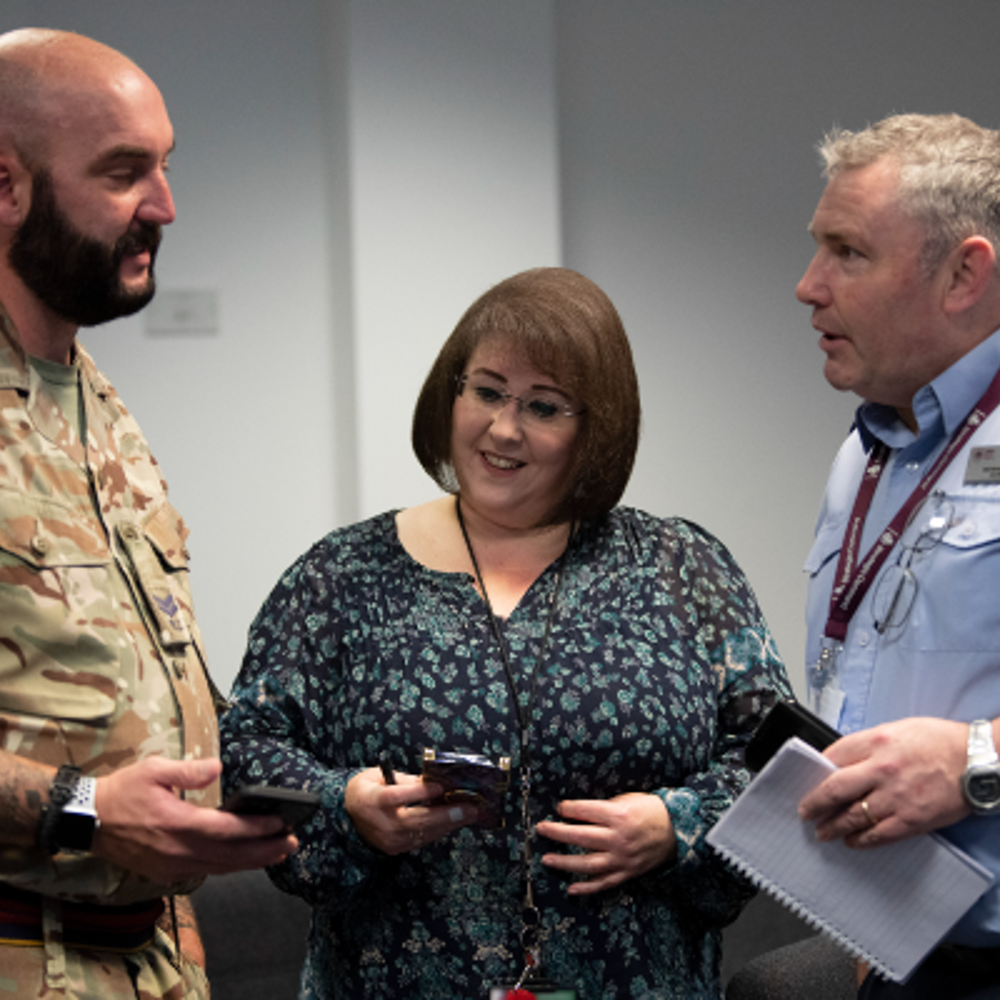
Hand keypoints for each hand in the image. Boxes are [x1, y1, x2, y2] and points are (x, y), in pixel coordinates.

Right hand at [93, 757, 296, 882]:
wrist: (88, 821)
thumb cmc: (122, 792)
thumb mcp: (153, 770)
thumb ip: (187, 771)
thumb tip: (217, 768)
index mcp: (177, 823)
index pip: (226, 830)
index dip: (256, 829)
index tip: (281, 823)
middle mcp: (177, 850)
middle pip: (230, 856)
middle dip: (265, 850)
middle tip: (293, 843)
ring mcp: (171, 865)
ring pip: (220, 867)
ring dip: (252, 862)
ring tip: (278, 852)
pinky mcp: (166, 871)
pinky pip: (205, 871)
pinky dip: (229, 866)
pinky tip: (245, 859)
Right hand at [345, 766, 477, 854]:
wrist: (347, 820)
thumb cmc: (364, 791)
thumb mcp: (376, 776)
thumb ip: (404, 780)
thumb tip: (431, 782)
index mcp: (374, 800)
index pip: (399, 796)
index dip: (421, 792)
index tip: (441, 787)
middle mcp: (382, 823)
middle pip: (417, 820)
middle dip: (446, 814)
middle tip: (468, 808)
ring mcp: (389, 839)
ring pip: (423, 833)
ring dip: (448, 824)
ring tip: (467, 815)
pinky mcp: (396, 848)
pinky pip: (421, 840)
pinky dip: (438, 831)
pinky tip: (452, 822)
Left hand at [536, 792, 675, 894]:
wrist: (677, 830)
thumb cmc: (650, 810)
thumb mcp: (628, 799)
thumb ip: (604, 807)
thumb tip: (578, 811)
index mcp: (618, 815)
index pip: (584, 811)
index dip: (567, 808)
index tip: (558, 808)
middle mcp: (618, 838)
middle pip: (580, 837)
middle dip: (557, 833)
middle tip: (541, 829)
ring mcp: (622, 858)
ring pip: (587, 864)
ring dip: (564, 863)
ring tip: (547, 859)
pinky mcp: (627, 873)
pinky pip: (604, 883)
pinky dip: (586, 888)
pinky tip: (571, 888)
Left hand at [797, 717, 971, 847]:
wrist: (977, 760)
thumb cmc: (939, 741)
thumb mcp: (896, 729)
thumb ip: (868, 745)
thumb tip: (844, 760)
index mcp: (875, 741)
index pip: (832, 756)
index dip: (816, 771)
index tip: (809, 780)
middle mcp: (880, 769)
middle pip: (834, 789)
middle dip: (814, 803)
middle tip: (804, 811)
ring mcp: (895, 797)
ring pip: (852, 817)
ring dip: (832, 826)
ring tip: (823, 832)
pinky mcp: (911, 819)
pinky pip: (878, 835)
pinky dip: (861, 841)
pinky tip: (851, 842)